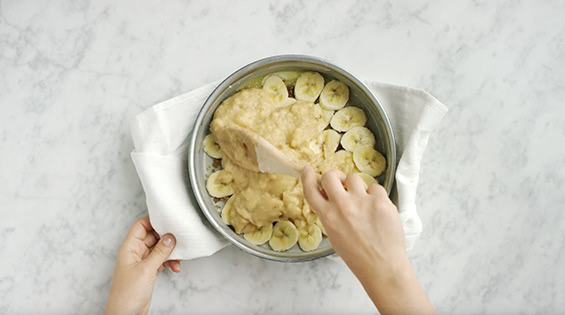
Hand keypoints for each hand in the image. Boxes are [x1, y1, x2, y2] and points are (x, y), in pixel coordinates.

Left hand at [104, 217, 179, 314]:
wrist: (126, 314)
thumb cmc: (126, 295)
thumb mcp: (146, 269)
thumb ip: (159, 252)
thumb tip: (169, 237)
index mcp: (129, 248)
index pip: (141, 226)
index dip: (153, 221)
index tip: (167, 220)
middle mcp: (135, 253)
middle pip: (152, 236)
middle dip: (166, 238)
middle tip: (178, 239)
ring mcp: (142, 262)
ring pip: (159, 249)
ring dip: (170, 252)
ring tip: (178, 256)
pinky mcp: (149, 271)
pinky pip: (161, 260)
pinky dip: (170, 262)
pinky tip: (175, 266)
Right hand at [301, 167, 434, 314]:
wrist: (382, 266)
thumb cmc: (357, 255)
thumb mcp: (334, 235)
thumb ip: (330, 214)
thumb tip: (329, 196)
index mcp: (328, 217)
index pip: (311, 191)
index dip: (307, 178)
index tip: (307, 170)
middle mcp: (342, 206)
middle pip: (331, 176)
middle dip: (334, 177)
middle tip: (341, 183)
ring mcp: (362, 201)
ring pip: (354, 177)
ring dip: (357, 186)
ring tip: (363, 201)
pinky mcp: (380, 200)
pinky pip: (375, 187)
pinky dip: (375, 196)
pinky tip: (377, 210)